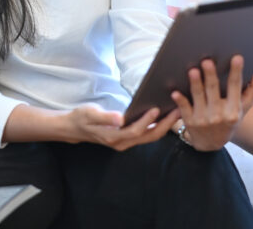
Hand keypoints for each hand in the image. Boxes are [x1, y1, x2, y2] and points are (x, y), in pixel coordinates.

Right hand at [65, 104, 179, 150]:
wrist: (74, 128)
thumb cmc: (81, 118)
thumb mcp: (89, 114)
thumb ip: (105, 117)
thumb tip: (120, 118)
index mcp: (114, 137)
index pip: (135, 131)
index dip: (147, 121)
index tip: (156, 108)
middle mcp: (122, 143)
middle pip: (149, 136)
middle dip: (165, 125)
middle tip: (178, 110)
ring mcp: (126, 142)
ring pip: (150, 136)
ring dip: (164, 125)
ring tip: (176, 111)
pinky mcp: (128, 138)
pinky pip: (146, 134)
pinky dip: (157, 125)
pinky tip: (164, 114)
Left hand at [171, 55, 252, 150]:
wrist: (212, 143)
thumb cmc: (228, 119)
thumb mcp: (243, 109)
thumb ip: (252, 91)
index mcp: (234, 110)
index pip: (235, 87)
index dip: (236, 72)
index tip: (237, 57)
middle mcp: (219, 115)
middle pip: (214, 90)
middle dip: (210, 75)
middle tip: (207, 61)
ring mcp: (203, 119)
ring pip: (198, 97)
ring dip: (195, 84)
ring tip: (193, 70)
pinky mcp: (190, 122)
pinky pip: (184, 109)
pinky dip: (180, 100)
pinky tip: (175, 92)